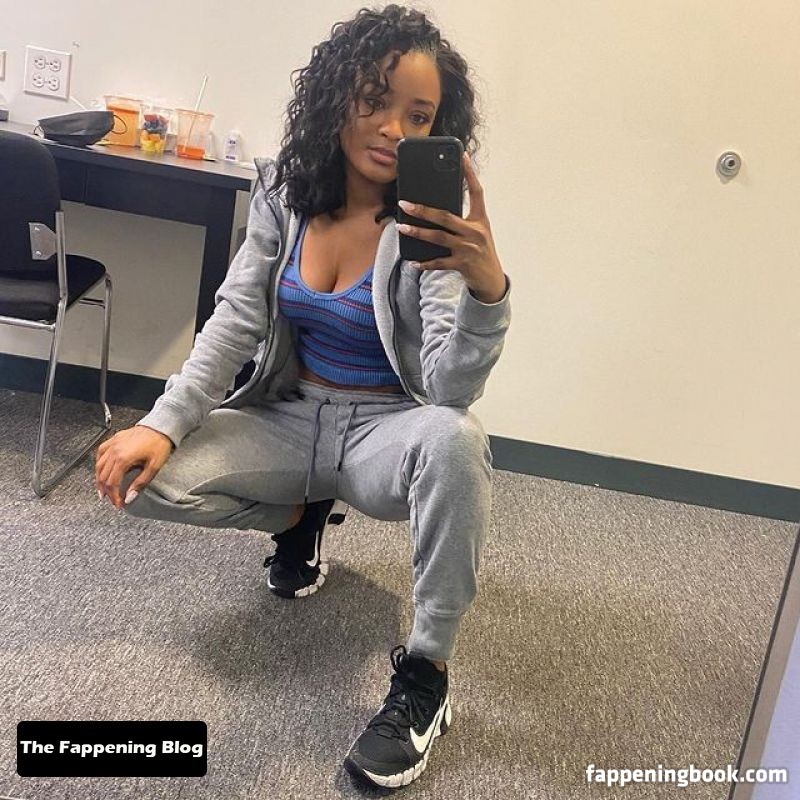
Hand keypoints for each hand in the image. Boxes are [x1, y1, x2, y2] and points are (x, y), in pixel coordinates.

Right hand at [95, 425, 173, 508]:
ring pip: (99, 465)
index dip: (114, 496)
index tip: (118, 503)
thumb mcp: (153, 467)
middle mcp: (114, 450)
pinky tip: (102, 470)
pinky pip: (100, 452)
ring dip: (99, 479)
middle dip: (106, 491)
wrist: (162, 426)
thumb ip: (140, 483)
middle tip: (111, 499)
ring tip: (103, 489)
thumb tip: (129, 497)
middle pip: (103, 476)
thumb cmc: (159, 443)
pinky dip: (99, 463)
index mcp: (123, 458)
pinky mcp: (114, 439)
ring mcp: (113, 443)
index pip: (112, 483)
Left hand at [396, 151, 507, 302]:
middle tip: (405, 203)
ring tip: (402, 227)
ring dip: (417, 233)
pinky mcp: (462, 264)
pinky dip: (425, 263)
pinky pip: (439, 262)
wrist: (492, 280)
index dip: (470, 173)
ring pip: (438, 238)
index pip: (477, 192)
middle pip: (446, 217)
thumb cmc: (481, 252)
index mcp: (481, 220)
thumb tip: (435, 209)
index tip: (462, 156)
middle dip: (423, 210)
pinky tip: (413, 261)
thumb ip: (462, 220)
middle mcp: (475, 232)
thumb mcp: (477, 232)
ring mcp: (468, 249)